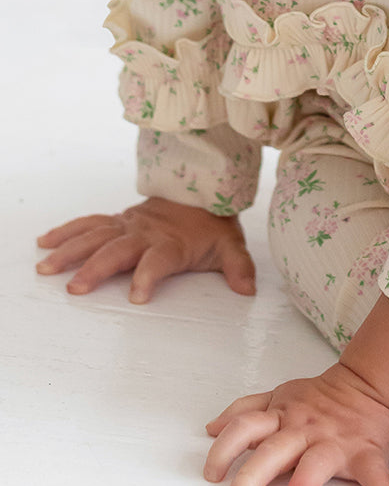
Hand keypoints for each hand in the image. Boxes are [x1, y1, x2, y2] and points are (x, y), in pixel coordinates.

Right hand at [35, 197, 255, 303]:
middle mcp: (146, 233)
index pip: (160, 260)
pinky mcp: (117, 221)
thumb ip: (238, 267)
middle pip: (118, 249)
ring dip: (70, 251)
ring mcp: (128, 225)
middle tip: (76, 287)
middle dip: (97, 268)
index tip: (137, 296)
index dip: (149, 276)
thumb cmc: (211, 223)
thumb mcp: (230, 245)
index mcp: (172, 242)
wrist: (200, 188)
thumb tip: (248, 289)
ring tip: (46, 268)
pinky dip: (66, 232)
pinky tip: (44, 243)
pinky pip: (88, 224)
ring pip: (95, 236)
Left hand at [203, 363, 388, 485]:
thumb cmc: (324, 399)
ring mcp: (336, 442)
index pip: (245, 427)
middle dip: (252, 475)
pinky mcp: (367, 453)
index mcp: (282, 417)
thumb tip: (212, 428)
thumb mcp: (281, 396)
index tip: (212, 475)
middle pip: (273, 450)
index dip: (224, 449)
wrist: (374, 386)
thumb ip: (246, 410)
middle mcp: (304, 430)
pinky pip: (375, 474)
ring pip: (316, 463)